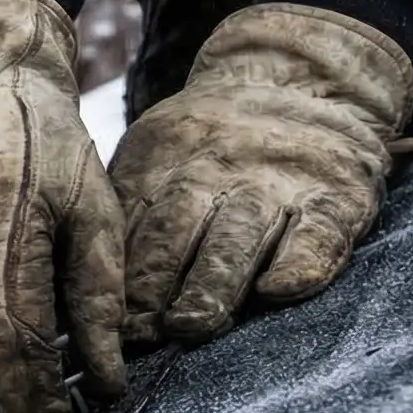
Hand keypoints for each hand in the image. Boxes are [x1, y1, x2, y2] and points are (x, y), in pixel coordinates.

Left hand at [112, 3, 412, 345]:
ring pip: (240, 236)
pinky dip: (300, 264)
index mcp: (163, 154)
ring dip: (212, 283)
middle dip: (153, 281)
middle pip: (179, 228)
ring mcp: (279, 182)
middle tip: (137, 333)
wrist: (306, 79)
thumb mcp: (158, 150)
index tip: (98, 322)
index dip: (115, 273)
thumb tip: (75, 287)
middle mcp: (219, 167)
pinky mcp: (337, 198)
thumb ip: (127, 208)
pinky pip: (318, 234)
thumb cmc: (212, 140)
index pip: (130, 219)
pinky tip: (277, 291)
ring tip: (190, 324)